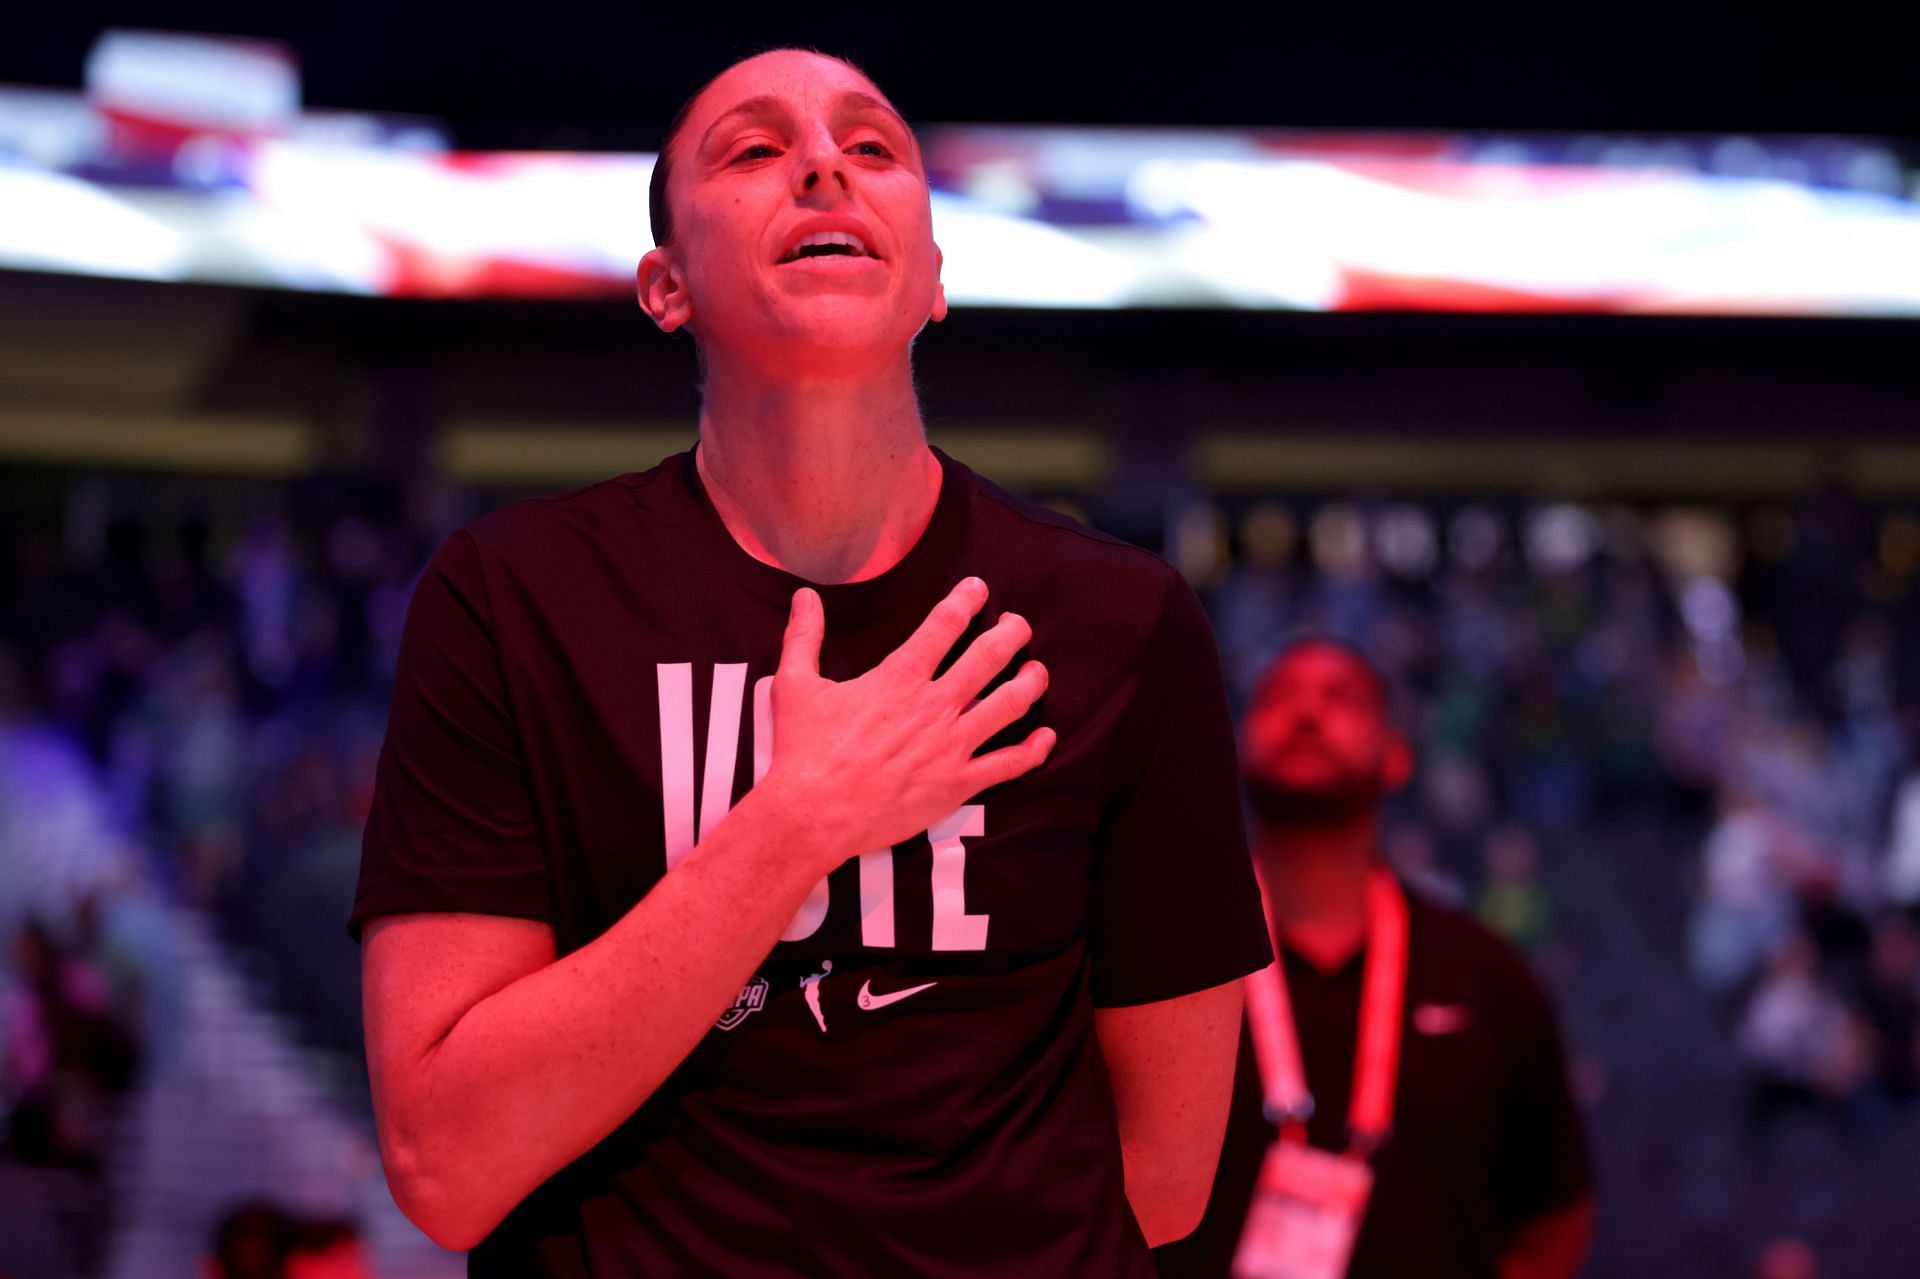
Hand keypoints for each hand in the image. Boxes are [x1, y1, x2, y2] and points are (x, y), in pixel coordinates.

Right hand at [762, 576, 1052, 871]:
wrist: (813, 813)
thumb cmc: (804, 750)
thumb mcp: (795, 685)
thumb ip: (804, 636)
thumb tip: (804, 596)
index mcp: (900, 677)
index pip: (945, 624)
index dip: (966, 600)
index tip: (978, 588)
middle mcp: (935, 705)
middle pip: (989, 656)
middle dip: (1011, 634)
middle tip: (1018, 625)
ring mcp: (952, 745)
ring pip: (1009, 704)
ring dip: (1030, 682)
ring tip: (1037, 670)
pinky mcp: (958, 784)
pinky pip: (1009, 764)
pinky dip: (1034, 750)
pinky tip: (1046, 737)